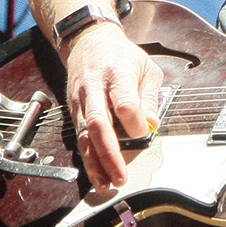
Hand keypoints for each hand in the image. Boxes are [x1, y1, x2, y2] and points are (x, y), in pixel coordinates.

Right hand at [63, 22, 162, 190]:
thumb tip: (152, 125)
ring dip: (95, 163)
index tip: (144, 132)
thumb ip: (150, 97)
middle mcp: (94, 89)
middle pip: (99, 124)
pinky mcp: (73, 111)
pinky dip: (88, 159)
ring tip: (107, 184)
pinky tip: (97, 175)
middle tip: (121, 175)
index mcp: (117, 74)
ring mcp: (80, 101)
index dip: (134, 122)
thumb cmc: (122, 56)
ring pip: (84, 136)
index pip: (124, 102)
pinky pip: (79, 138)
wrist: (89, 42)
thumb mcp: (146, 67)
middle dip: (110, 154)